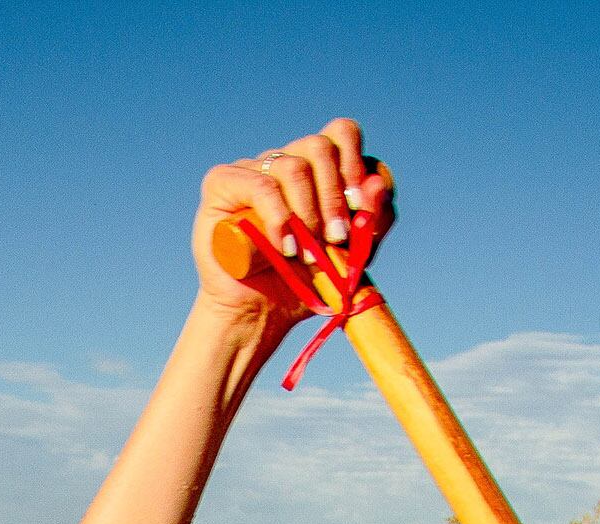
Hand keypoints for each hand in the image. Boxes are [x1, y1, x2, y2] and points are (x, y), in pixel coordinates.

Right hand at [194, 120, 393, 329]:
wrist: (259, 312)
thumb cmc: (304, 281)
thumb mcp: (353, 254)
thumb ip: (373, 220)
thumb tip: (377, 182)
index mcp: (317, 168)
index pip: (342, 134)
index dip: (356, 164)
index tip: (360, 207)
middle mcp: (285, 160)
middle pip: (320, 147)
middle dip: (335, 197)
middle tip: (336, 239)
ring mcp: (253, 169)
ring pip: (293, 167)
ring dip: (309, 215)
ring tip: (308, 256)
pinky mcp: (222, 184)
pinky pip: (260, 186)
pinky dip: (280, 218)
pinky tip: (285, 248)